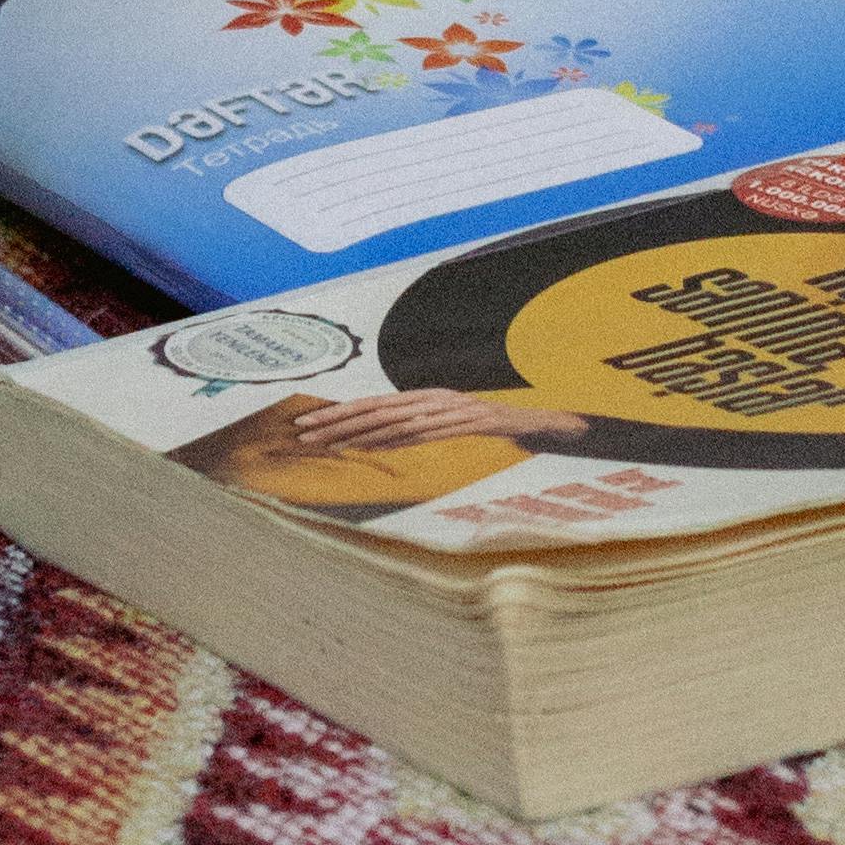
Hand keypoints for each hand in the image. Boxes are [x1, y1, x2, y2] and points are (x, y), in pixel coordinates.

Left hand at [273, 389, 587, 453]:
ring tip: (325, 441)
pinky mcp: (466, 420)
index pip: (371, 407)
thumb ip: (419, 433)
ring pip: (393, 419)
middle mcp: (431, 398)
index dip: (336, 416)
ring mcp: (448, 408)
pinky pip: (426, 430)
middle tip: (300, 433)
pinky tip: (377, 444)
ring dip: (357, 431)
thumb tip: (381, 445)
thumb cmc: (494, 429)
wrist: (544, 420)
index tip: (305, 425)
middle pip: (373, 410)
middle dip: (334, 422)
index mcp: (424, 399)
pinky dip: (399, 437)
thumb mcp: (450, 427)